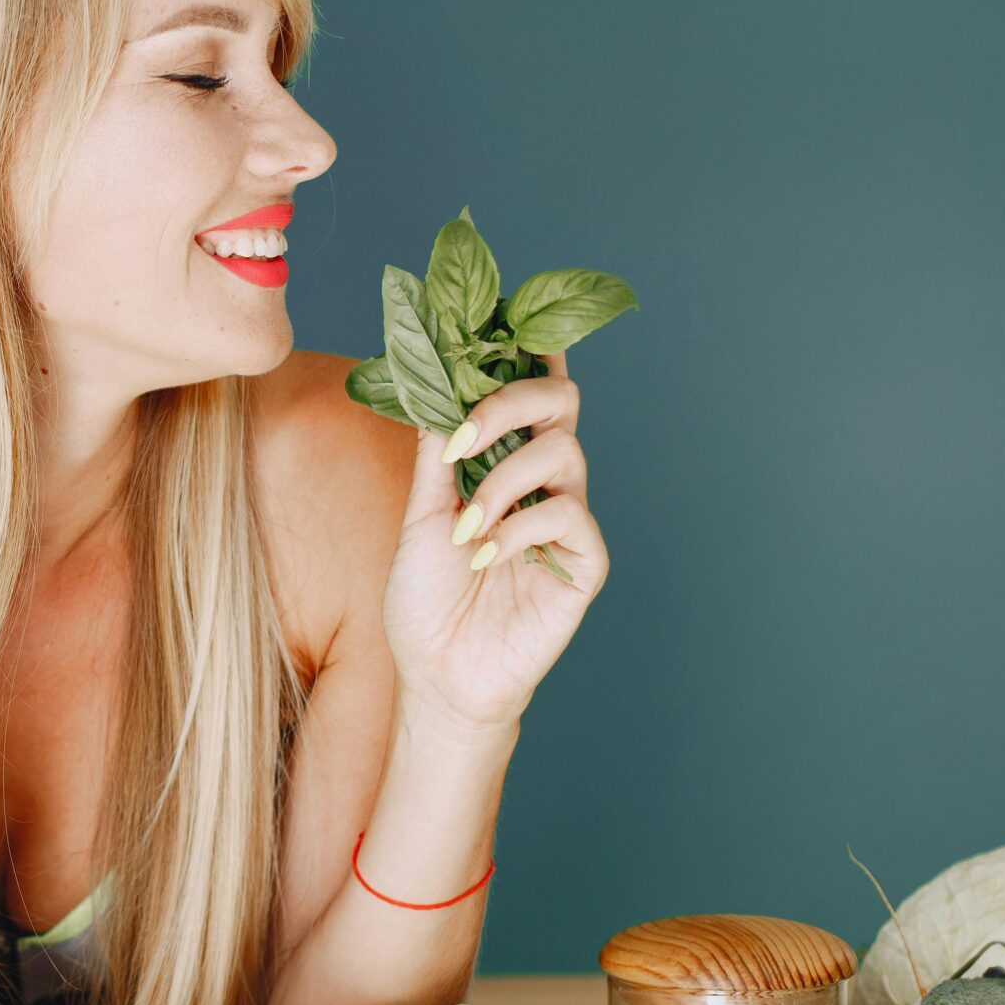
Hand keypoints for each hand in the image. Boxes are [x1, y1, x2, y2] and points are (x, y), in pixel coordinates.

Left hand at [379, 349, 607, 732]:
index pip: (529, 391)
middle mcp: (543, 481)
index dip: (523, 353)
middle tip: (464, 435)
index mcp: (503, 460)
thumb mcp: (419, 515)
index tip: (491, 330)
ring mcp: (567, 519)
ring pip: (564, 453)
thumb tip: (436, 380)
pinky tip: (485, 556)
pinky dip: (520, 527)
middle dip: (511, 401)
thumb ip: (435, 452)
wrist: (438, 674)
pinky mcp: (585, 562)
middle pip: (560, 400)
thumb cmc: (427, 598)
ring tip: (464, 527)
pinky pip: (569, 517)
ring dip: (502, 481)